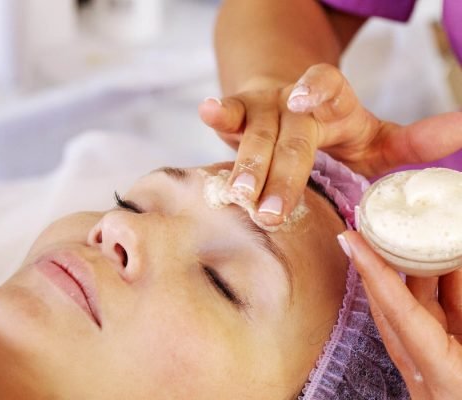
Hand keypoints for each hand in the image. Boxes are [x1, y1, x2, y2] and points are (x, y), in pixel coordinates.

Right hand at [199, 64, 461, 226]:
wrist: (288, 100)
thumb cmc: (335, 128)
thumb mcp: (375, 136)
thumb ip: (414, 139)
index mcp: (333, 101)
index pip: (326, 85)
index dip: (314, 88)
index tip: (303, 100)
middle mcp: (294, 100)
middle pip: (289, 131)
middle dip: (280, 170)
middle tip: (273, 211)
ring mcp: (264, 105)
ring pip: (254, 133)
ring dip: (246, 164)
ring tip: (240, 195)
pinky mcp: (238, 113)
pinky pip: (227, 114)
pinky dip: (217, 114)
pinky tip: (206, 110)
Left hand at [339, 231, 461, 398]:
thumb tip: (458, 269)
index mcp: (443, 376)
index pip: (398, 310)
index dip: (373, 270)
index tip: (348, 238)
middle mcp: (428, 372)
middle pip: (398, 306)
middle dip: (387, 263)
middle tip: (378, 224)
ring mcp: (435, 371)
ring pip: (419, 311)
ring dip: (418, 274)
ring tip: (415, 237)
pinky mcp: (446, 368)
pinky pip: (437, 322)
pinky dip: (442, 295)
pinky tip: (448, 272)